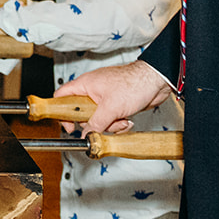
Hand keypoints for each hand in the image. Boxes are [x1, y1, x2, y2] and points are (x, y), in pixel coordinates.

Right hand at [54, 61, 168, 134]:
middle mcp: (93, 91)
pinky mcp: (117, 105)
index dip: (61, 111)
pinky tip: (128, 120)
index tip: (69, 125)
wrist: (156, 82)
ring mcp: (105, 99)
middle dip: (94, 123)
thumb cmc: (134, 83)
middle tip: (103, 124)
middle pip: (83, 114)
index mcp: (85, 85)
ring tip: (122, 120)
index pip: (62, 96)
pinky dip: (119, 123)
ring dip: (111, 125)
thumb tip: (86, 135)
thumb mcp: (110, 108)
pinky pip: (111, 120)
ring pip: (99, 119)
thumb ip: (96, 124)